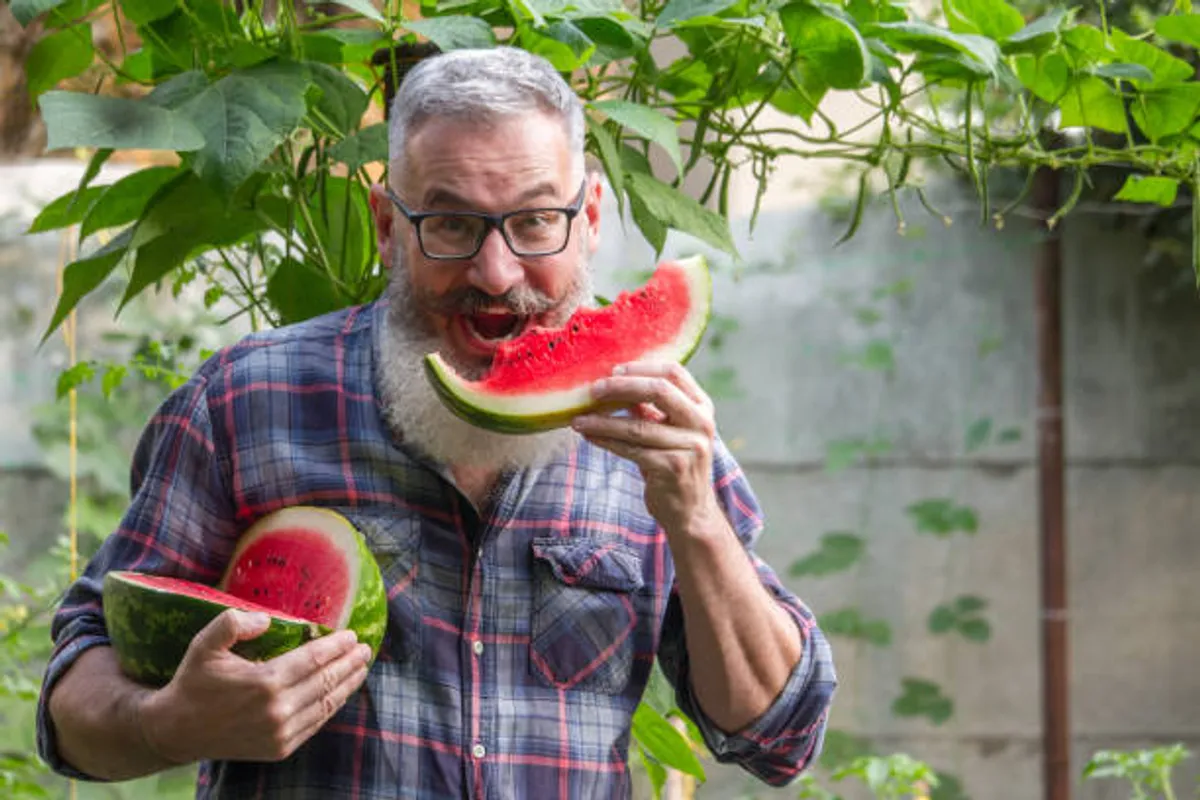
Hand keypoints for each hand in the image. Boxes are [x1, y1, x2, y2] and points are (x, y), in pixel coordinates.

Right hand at [139, 609, 370, 763]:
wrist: (176, 731)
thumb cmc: (193, 682)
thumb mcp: (205, 644)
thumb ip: (233, 623)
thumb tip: (267, 618)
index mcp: (265, 682)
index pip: (313, 659)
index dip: (336, 646)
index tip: (352, 635)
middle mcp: (277, 710)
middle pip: (326, 681)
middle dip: (349, 663)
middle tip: (365, 648)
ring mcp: (281, 733)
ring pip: (326, 704)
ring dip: (347, 684)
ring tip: (361, 667)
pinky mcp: (280, 748)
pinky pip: (315, 723)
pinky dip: (332, 706)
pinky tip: (341, 693)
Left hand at [572, 361, 724, 536]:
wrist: (691, 511)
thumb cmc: (673, 463)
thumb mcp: (668, 430)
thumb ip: (650, 407)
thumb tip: (614, 382)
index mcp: (702, 406)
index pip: (674, 372)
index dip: (641, 367)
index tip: (613, 370)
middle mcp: (701, 423)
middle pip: (659, 391)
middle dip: (621, 387)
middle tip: (593, 389)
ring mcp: (690, 446)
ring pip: (638, 425)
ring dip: (603, 421)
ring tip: (578, 419)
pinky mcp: (673, 468)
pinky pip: (631, 449)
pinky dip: (606, 441)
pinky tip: (588, 436)